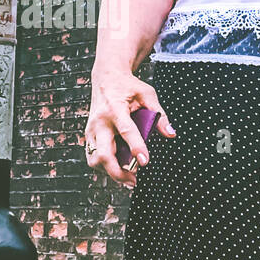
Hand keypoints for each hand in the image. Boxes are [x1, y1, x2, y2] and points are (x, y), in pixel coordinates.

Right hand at [85, 64, 174, 188]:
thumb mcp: (147, 94)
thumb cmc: (128, 86)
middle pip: (104, 154)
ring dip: (110, 172)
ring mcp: (91, 130)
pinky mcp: (88, 135)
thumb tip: (171, 134)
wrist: (105, 78)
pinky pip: (92, 157)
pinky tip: (119, 168)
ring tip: (128, 177)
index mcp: (115, 108)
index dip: (136, 147)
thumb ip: (159, 114)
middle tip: (135, 181)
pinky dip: (104, 167)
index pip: (126, 131)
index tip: (145, 162)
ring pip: (95, 159)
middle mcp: (99, 121)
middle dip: (118, 172)